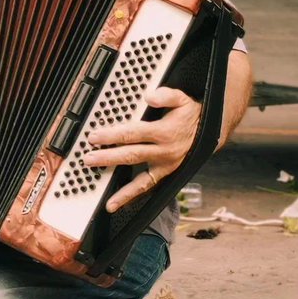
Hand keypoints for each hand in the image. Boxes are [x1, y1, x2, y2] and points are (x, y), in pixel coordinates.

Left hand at [82, 86, 200, 212]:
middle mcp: (164, 151)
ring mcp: (165, 166)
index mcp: (164, 132)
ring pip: (139, 178)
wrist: (209, 132)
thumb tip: (149, 97)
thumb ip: (166, 95)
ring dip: (120, 187)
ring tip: (104, 193)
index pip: (133, 134)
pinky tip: (114, 203)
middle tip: (88, 158)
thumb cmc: (190, 114)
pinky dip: (130, 196)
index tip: (94, 136)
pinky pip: (146, 187)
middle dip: (108, 158)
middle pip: (131, 155)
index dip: (112, 135)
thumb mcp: (182, 99)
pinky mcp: (165, 174)